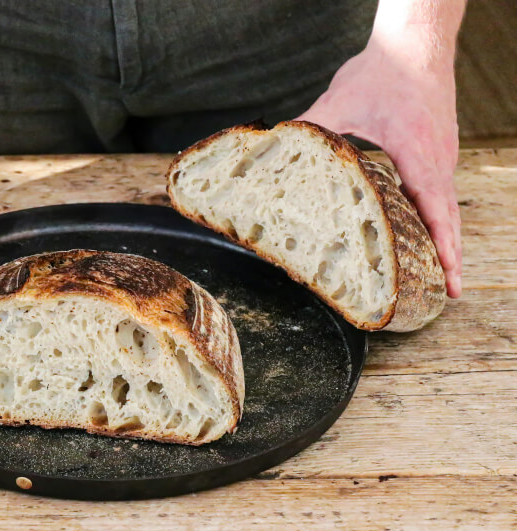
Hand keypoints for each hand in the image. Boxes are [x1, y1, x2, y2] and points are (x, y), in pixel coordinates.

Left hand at [298, 33, 461, 296]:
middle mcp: (438, 157)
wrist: (416, 41)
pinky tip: (423, 232)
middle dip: (448, 256)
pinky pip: (441, 190)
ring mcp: (443, 154)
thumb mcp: (339, 102)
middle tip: (444, 292)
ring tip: (436, 273)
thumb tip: (277, 155)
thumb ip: (312, 133)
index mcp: (417, 152)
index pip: (436, 209)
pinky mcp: (440, 148)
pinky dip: (438, 216)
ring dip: (444, 239)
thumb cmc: (381, 70)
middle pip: (448, 217)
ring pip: (446, 205)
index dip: (444, 248)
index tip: (450, 280)